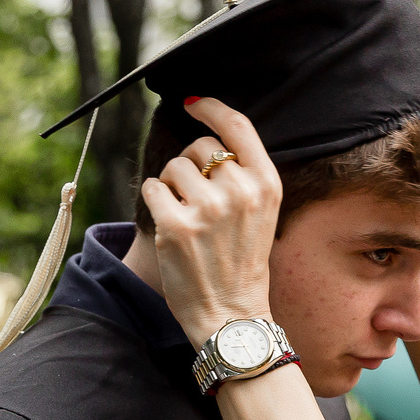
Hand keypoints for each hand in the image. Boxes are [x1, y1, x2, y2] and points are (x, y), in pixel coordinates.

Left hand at [143, 97, 282, 343]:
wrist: (232, 316)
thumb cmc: (242, 264)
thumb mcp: (262, 214)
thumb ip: (243, 176)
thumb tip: (208, 139)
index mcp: (267, 185)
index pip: (237, 126)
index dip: (211, 108)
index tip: (193, 103)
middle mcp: (241, 191)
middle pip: (200, 147)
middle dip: (191, 167)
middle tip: (198, 203)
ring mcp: (208, 208)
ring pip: (174, 166)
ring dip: (172, 187)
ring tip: (188, 219)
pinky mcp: (176, 225)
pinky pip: (152, 187)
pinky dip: (155, 201)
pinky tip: (171, 226)